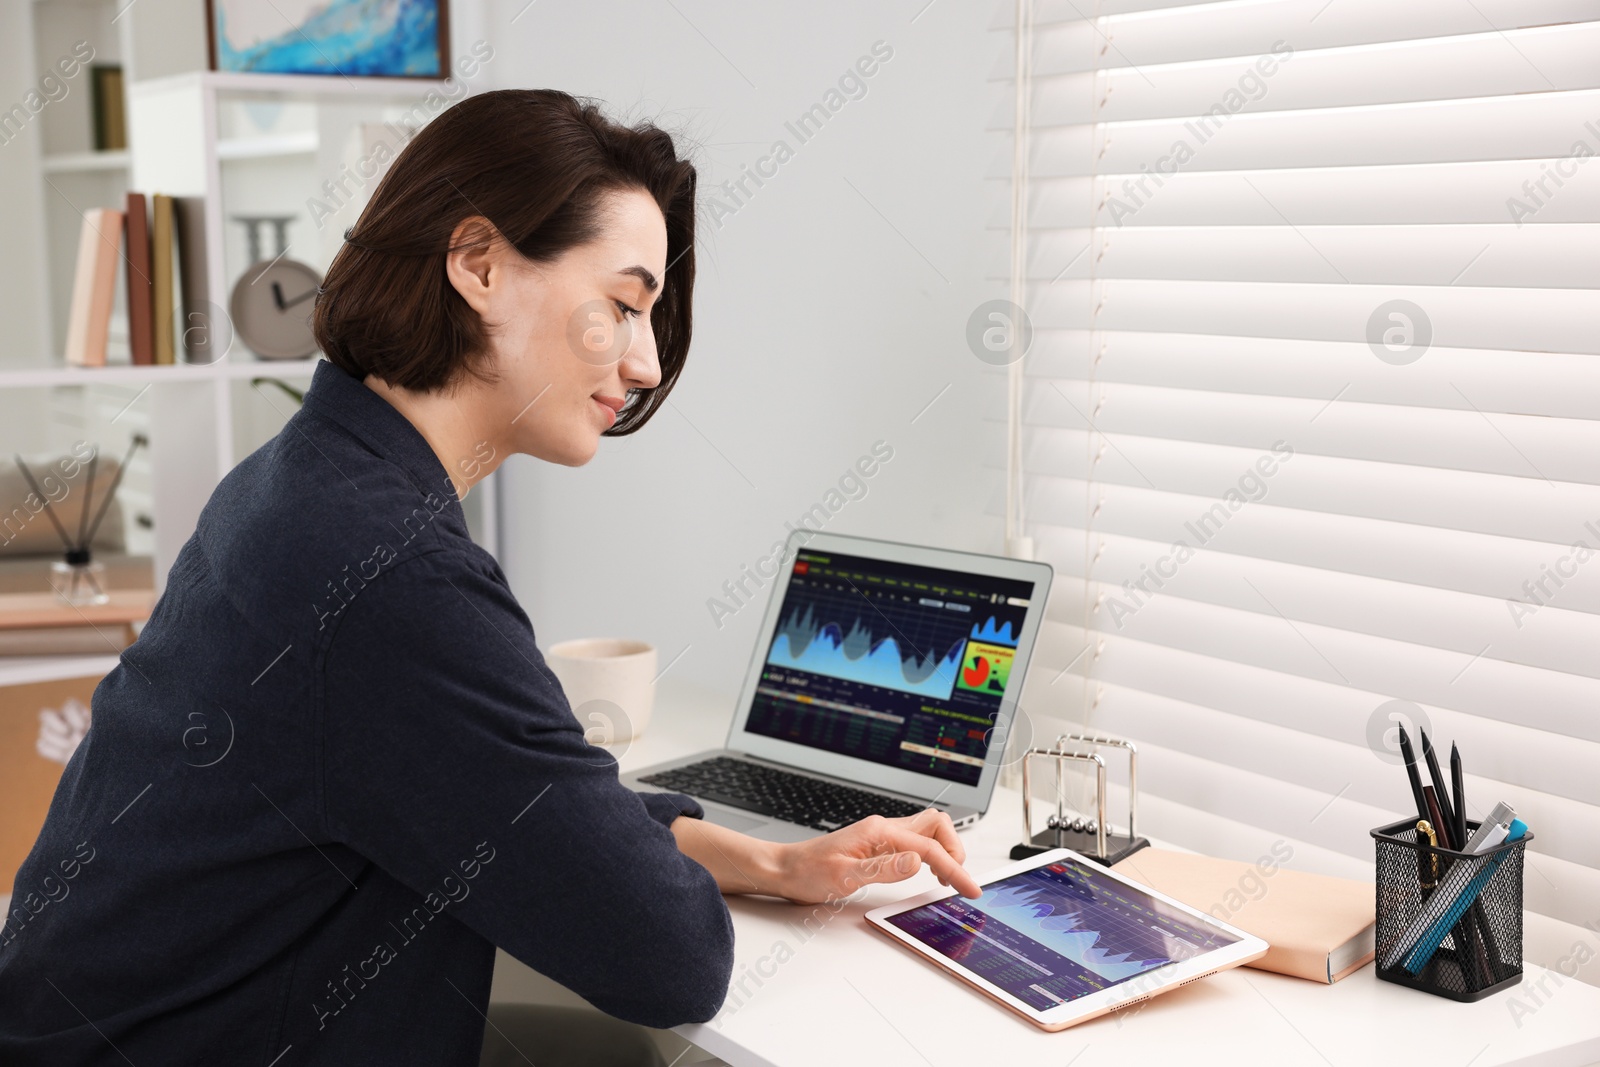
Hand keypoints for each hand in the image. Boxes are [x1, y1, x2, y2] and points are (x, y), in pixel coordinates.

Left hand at [772, 809, 983, 905]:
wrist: (787, 870)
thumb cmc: (808, 871)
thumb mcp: (844, 876)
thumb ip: (883, 869)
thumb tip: (918, 862)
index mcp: (879, 832)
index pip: (929, 848)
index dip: (955, 869)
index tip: (970, 889)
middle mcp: (884, 829)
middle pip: (937, 825)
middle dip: (955, 849)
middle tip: (957, 880)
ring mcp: (882, 837)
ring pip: (928, 832)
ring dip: (945, 851)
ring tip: (949, 879)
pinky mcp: (879, 847)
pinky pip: (915, 843)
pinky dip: (931, 856)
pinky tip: (928, 873)